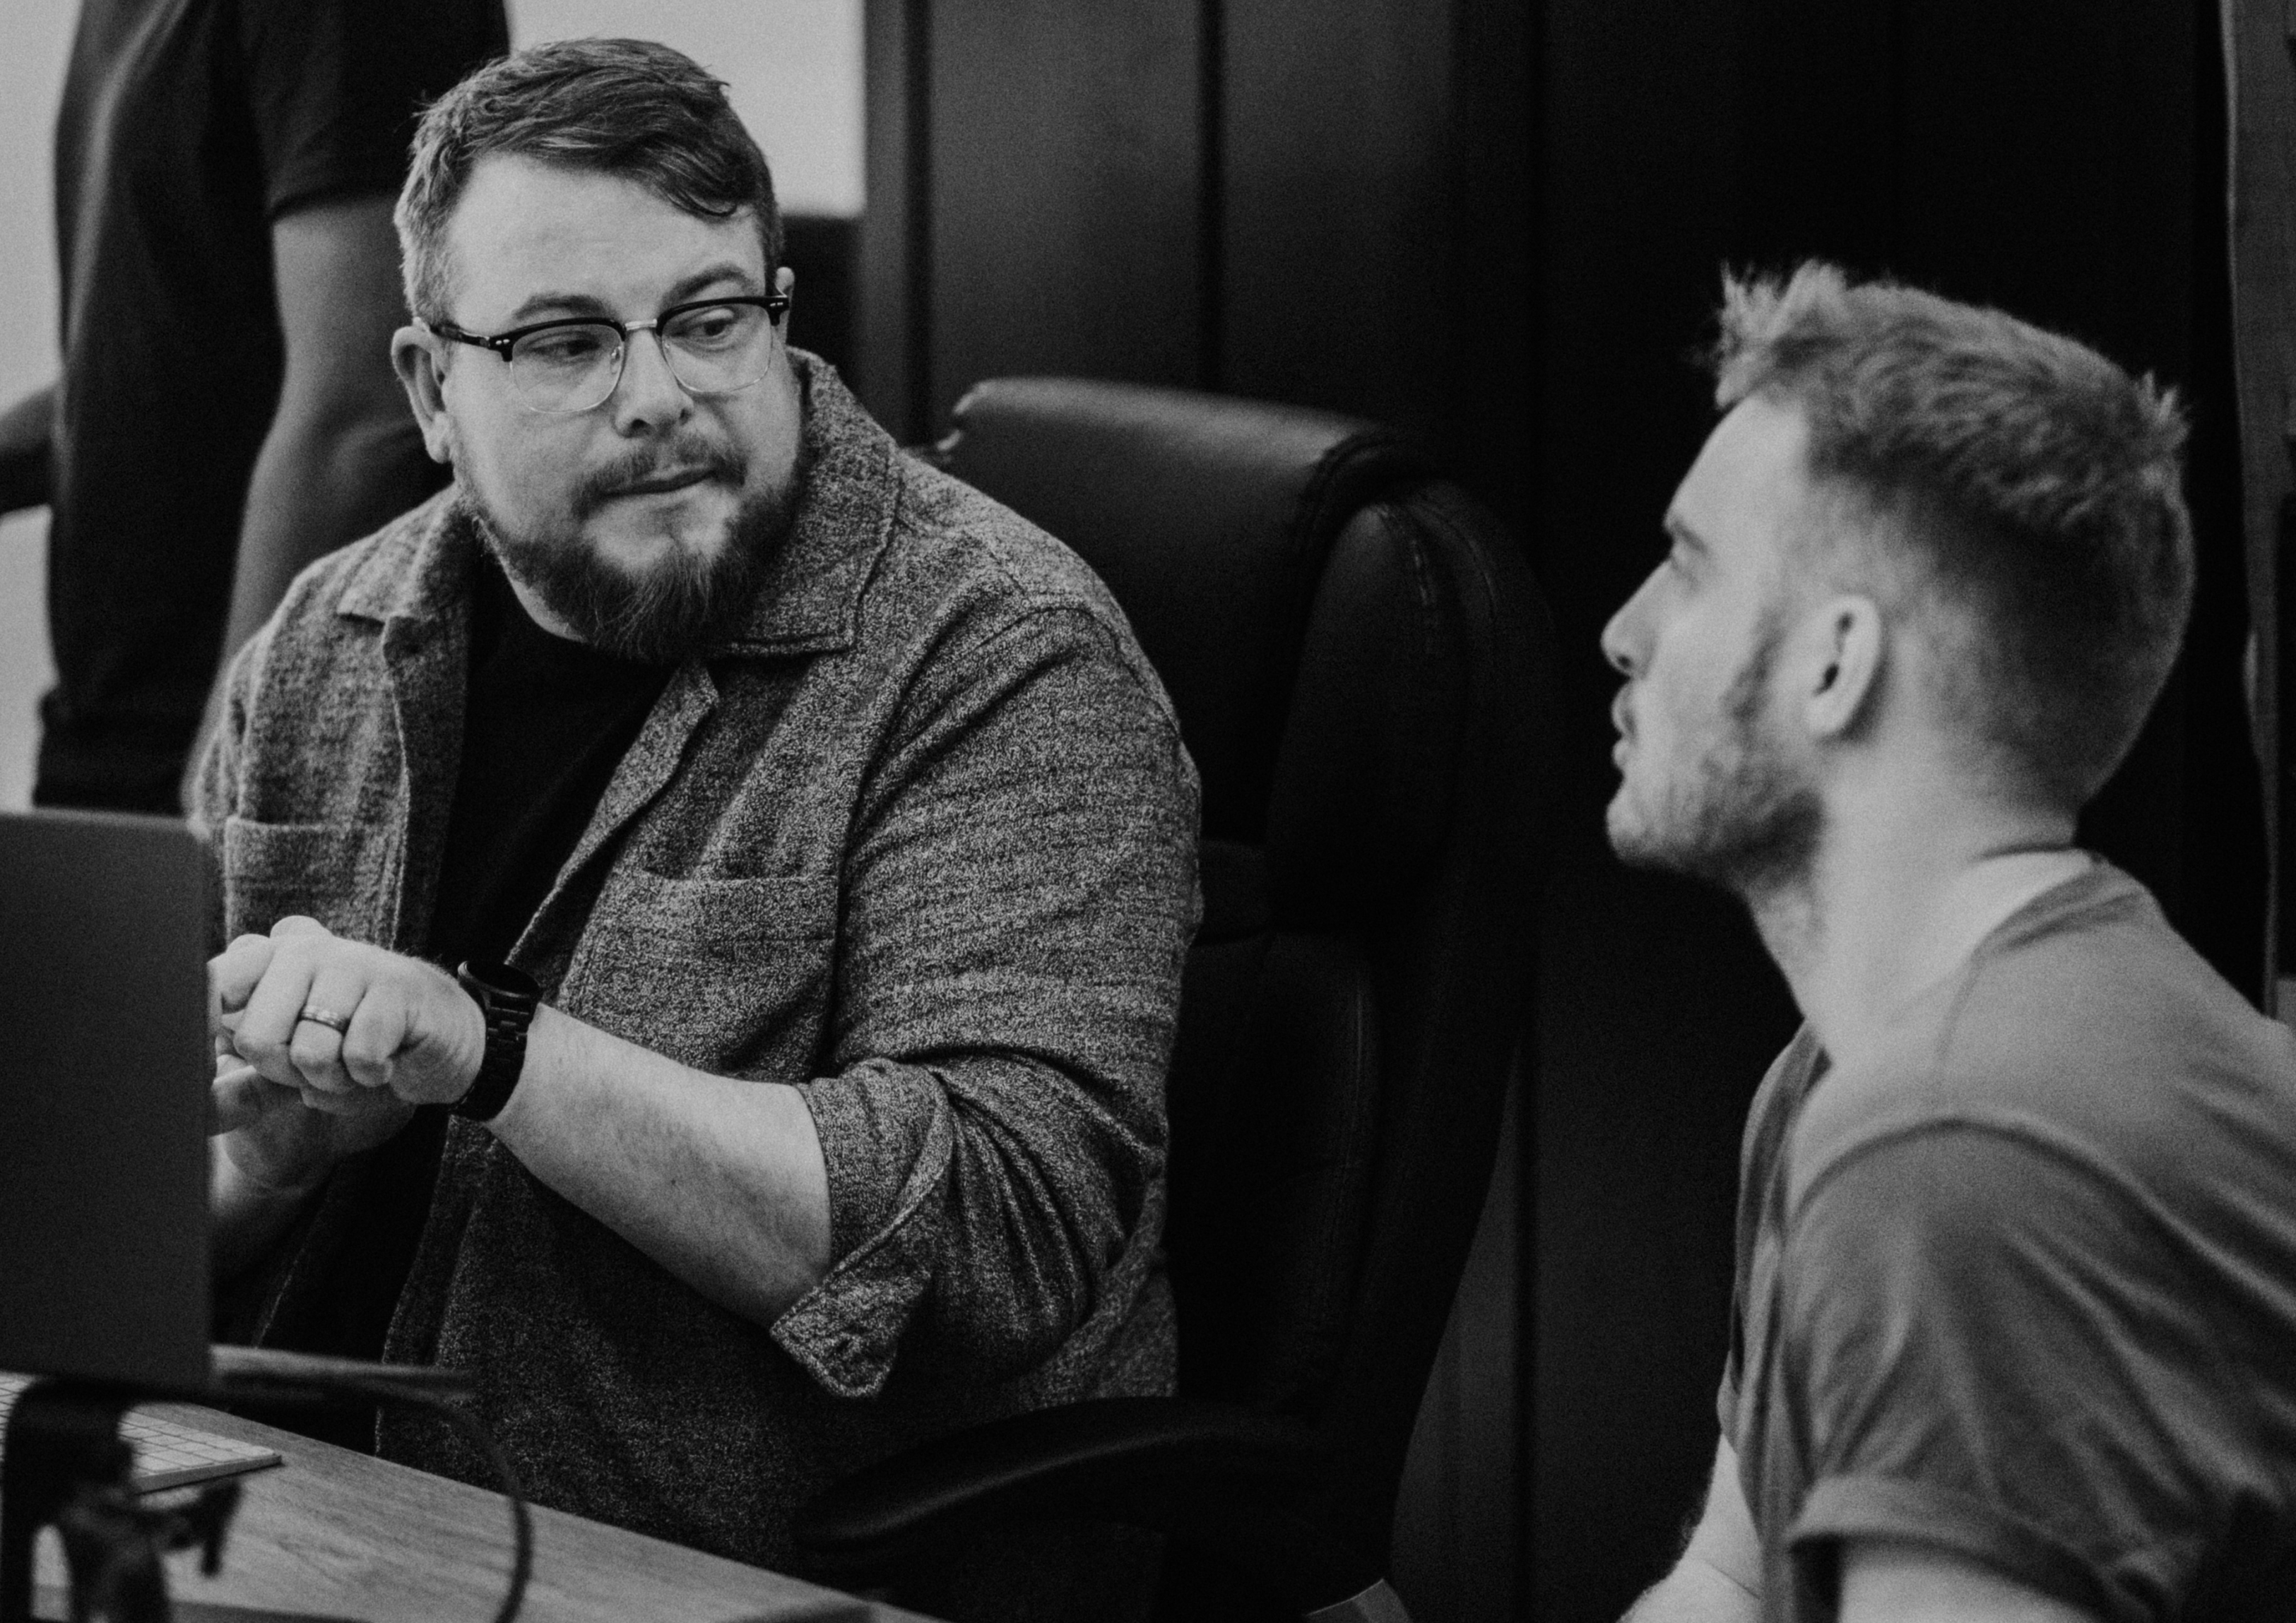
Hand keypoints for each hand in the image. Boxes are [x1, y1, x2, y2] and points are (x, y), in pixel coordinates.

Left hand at [208, 917, 486, 1185]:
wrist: (444, 1036)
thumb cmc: (358, 1046)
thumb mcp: (292, 1068)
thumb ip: (239, 1087)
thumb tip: (191, 1113)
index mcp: (268, 959)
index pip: (210, 986)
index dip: (203, 1034)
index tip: (216, 1070)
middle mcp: (305, 951)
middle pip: (256, 1037)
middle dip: (287, 1074)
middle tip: (319, 1065)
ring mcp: (352, 963)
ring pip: (310, 1052)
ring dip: (336, 1080)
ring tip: (356, 1062)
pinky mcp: (396, 987)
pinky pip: (359, 1056)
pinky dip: (372, 1076)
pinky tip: (387, 1059)